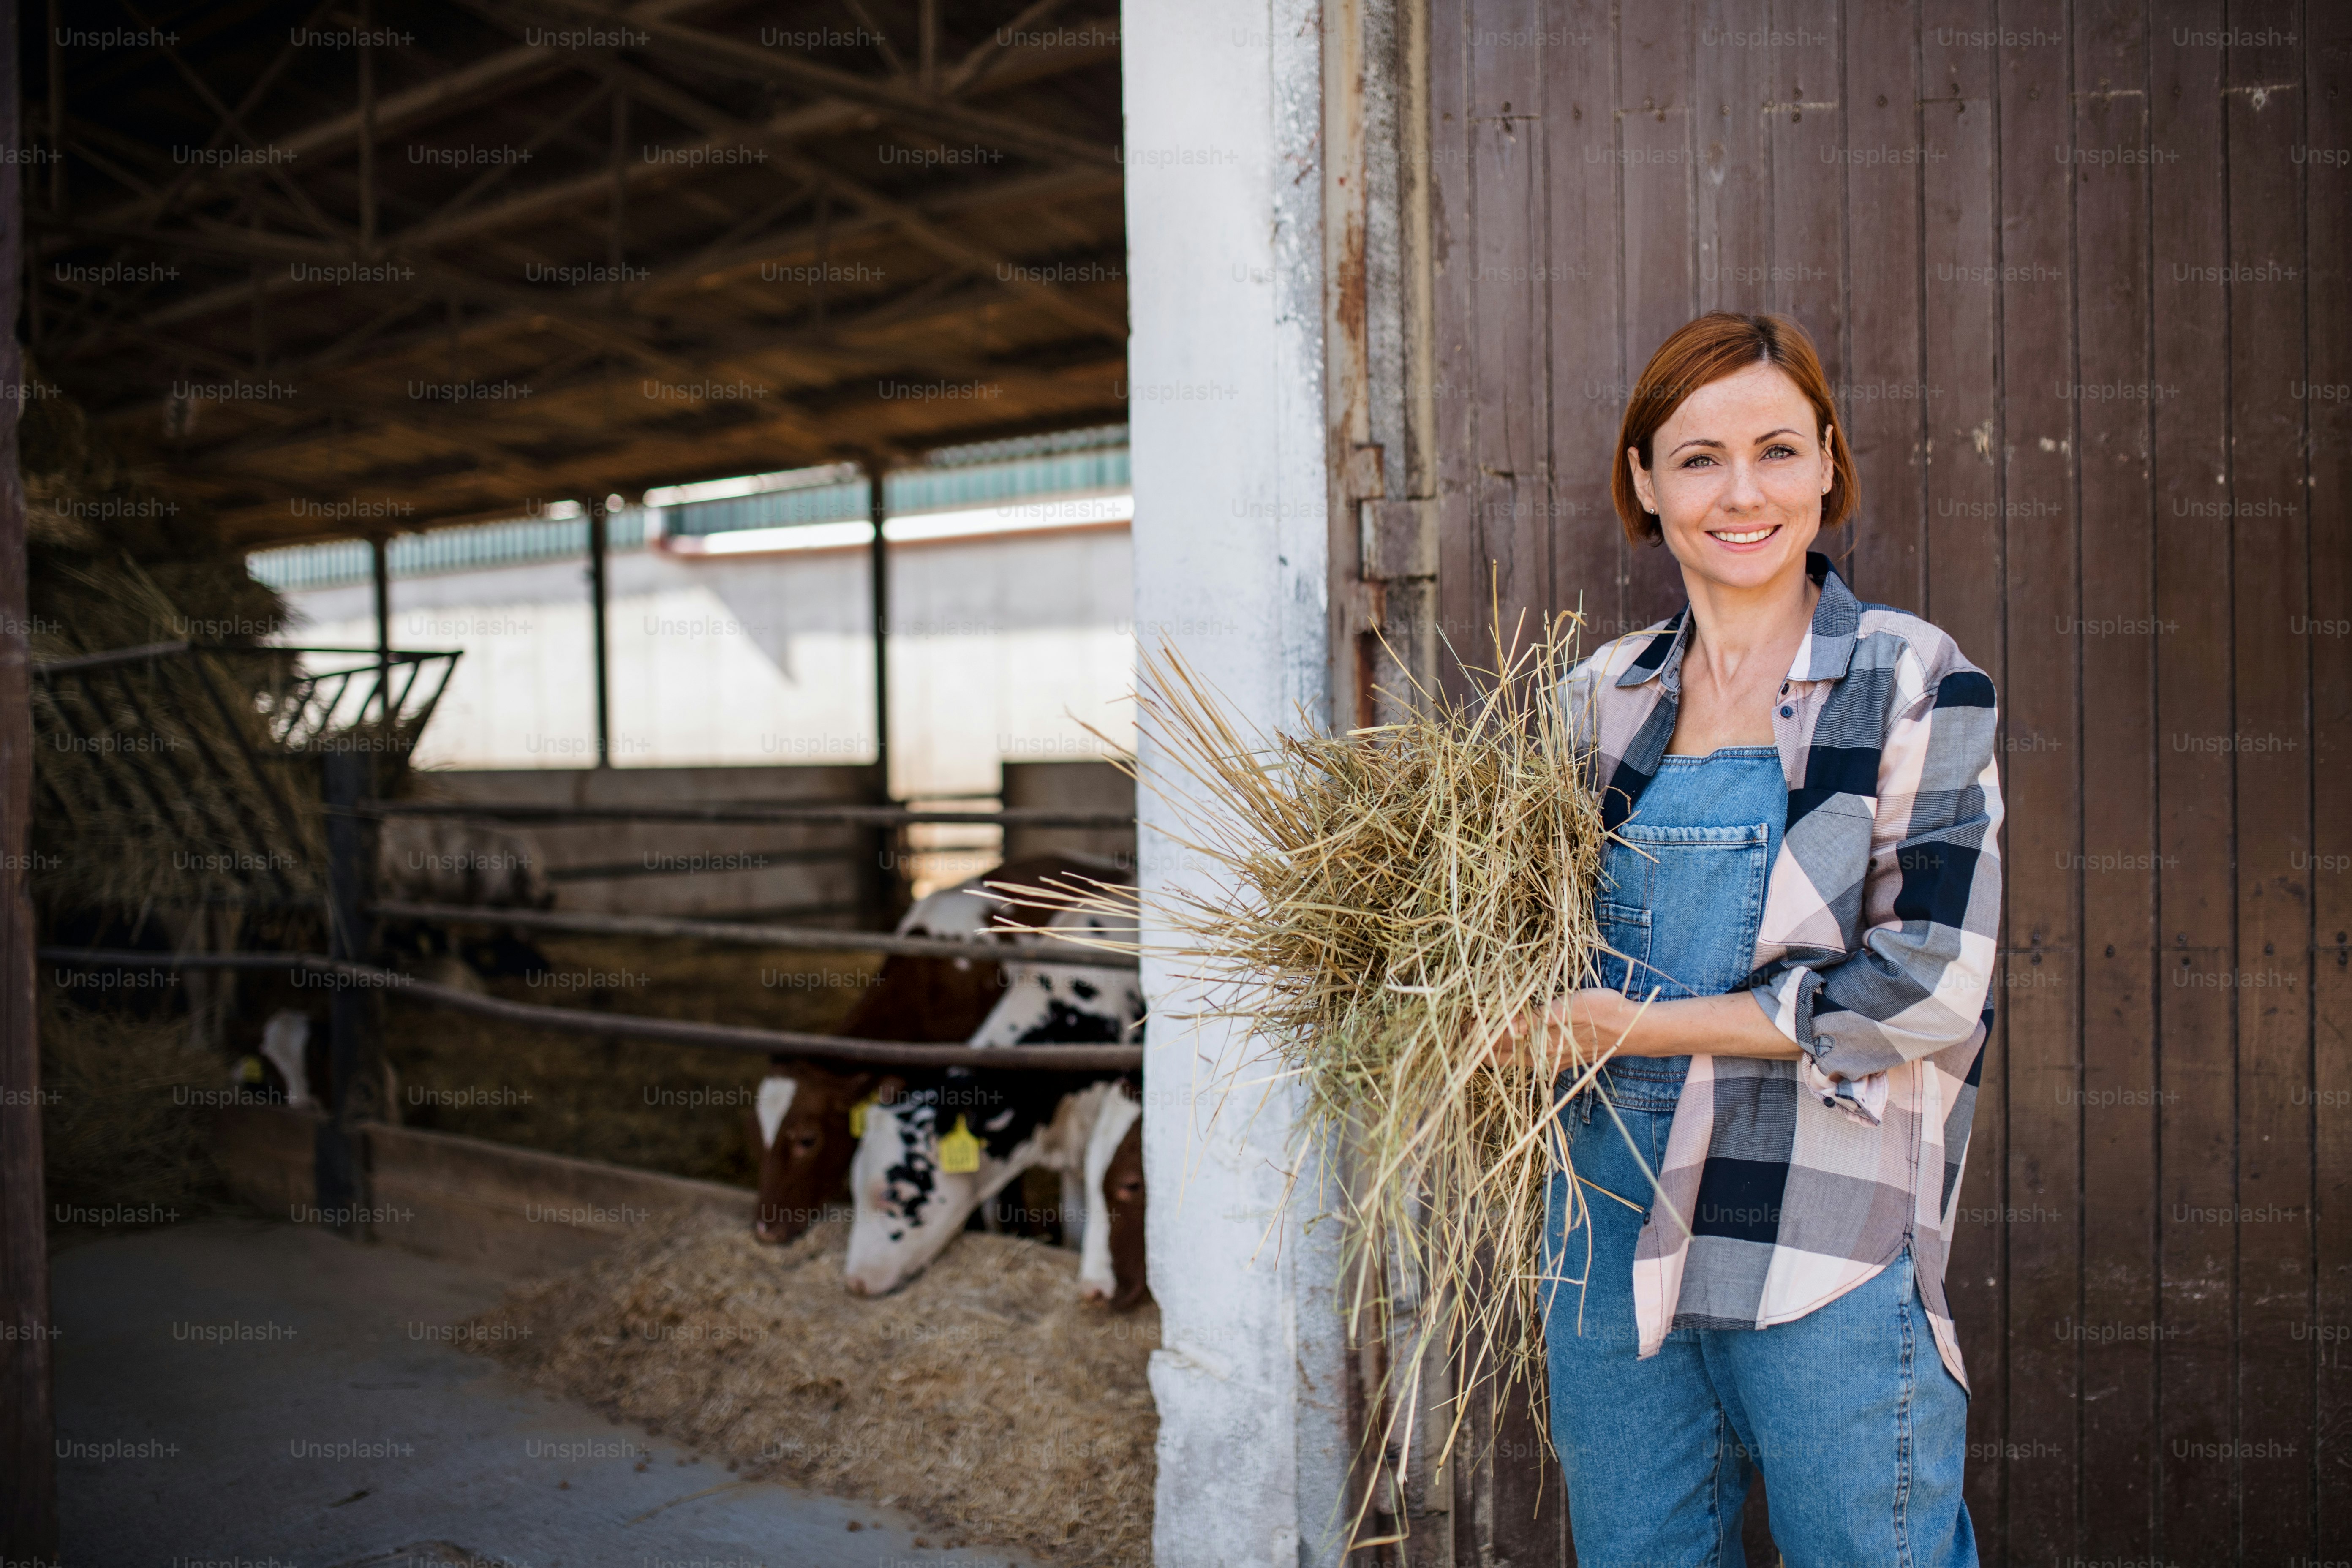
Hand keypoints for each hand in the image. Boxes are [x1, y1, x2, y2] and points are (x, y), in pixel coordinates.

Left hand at [1474, 990, 1641, 1070]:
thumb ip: (1539, 1018)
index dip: (1476, 1036)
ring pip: (1512, 1058)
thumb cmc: (1606, 1014)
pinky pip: (1527, 1057)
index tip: (1458, 1023)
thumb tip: (1508, 1026)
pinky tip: (1506, 1040)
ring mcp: (1550, 1059)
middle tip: (1458, 1030)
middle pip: (1499, 1056)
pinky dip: (1511, 1049)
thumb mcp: (1571, 1009)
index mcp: (1542, 1046)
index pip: (1498, 1045)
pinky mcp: (1559, 1056)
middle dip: (1477, 1046)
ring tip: (1473, 1035)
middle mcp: (1542, 1057)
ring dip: (1492, 1048)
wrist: (1636, 1029)